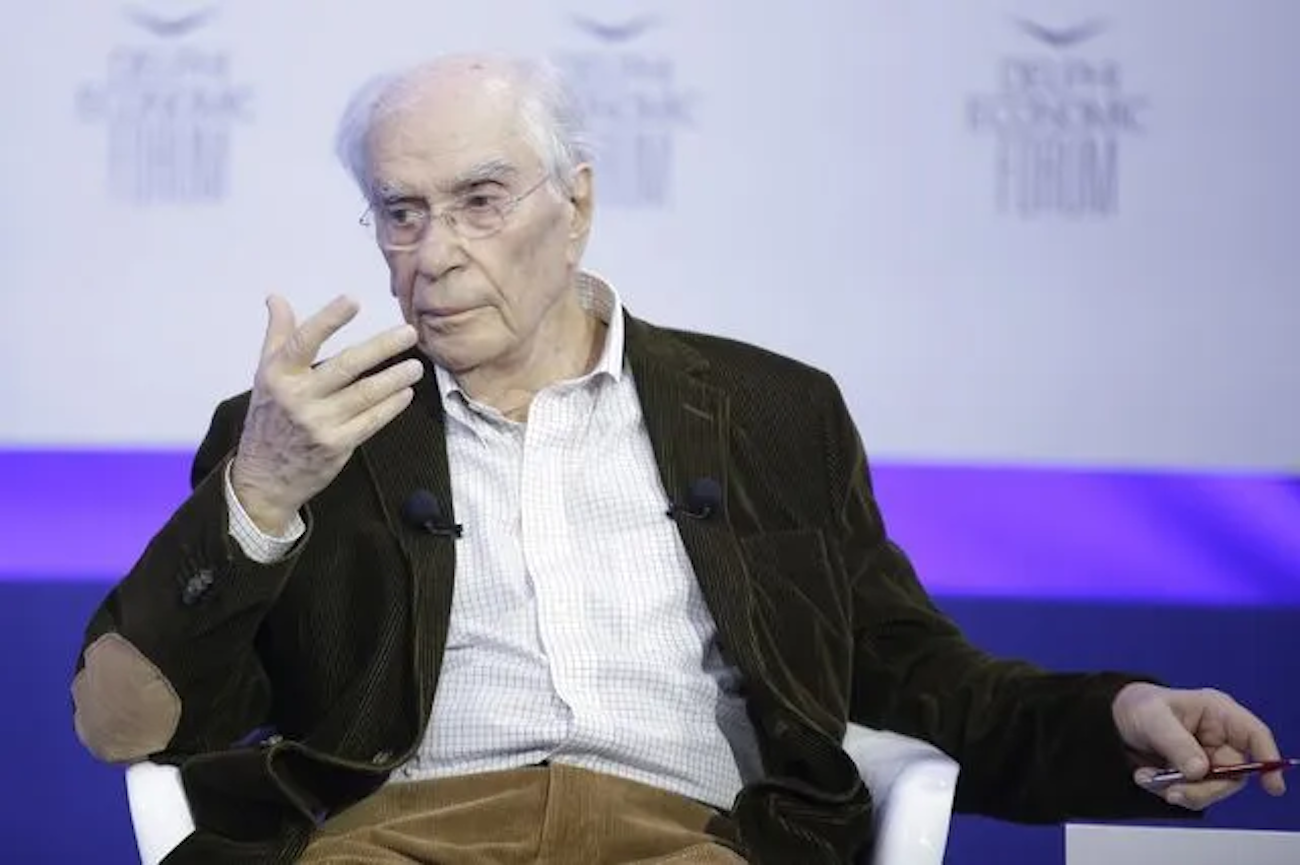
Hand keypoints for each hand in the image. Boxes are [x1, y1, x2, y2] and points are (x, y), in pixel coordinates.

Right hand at [230, 294, 422, 532]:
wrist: (263, 478)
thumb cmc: (269, 419)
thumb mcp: (265, 375)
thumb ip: (278, 336)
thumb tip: (276, 297)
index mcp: (278, 375)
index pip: (304, 341)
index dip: (329, 320)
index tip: (353, 300)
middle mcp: (297, 397)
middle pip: (346, 365)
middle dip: (382, 347)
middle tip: (410, 333)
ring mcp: (318, 423)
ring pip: (365, 394)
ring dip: (395, 377)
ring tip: (416, 365)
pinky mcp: (336, 445)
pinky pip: (371, 421)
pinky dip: (391, 406)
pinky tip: (406, 393)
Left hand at [1112, 682, 1286, 809]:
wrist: (1111, 720)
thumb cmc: (1137, 707)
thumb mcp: (1153, 718)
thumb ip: (1176, 743)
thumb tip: (1200, 771)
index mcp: (1217, 713)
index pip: (1254, 735)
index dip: (1267, 759)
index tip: (1271, 785)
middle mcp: (1217, 738)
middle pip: (1233, 774)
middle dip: (1205, 788)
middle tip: (1174, 792)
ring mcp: (1206, 758)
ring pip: (1212, 789)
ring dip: (1182, 791)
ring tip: (1148, 778)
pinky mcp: (1191, 774)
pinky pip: (1191, 793)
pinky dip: (1167, 790)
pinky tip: (1145, 777)